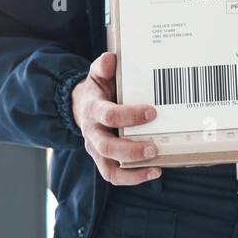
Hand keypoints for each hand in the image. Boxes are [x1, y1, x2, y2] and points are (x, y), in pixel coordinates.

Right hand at [72, 52, 161, 184]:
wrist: (80, 106)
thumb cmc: (98, 89)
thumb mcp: (97, 74)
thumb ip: (103, 66)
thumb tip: (110, 59)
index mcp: (93, 110)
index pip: (109, 115)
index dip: (130, 115)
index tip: (153, 112)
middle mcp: (92, 132)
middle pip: (107, 146)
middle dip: (132, 149)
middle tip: (155, 147)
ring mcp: (96, 149)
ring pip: (109, 167)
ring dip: (133, 170)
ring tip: (156, 166)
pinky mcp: (103, 160)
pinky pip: (113, 175)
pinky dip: (132, 178)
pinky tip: (154, 172)